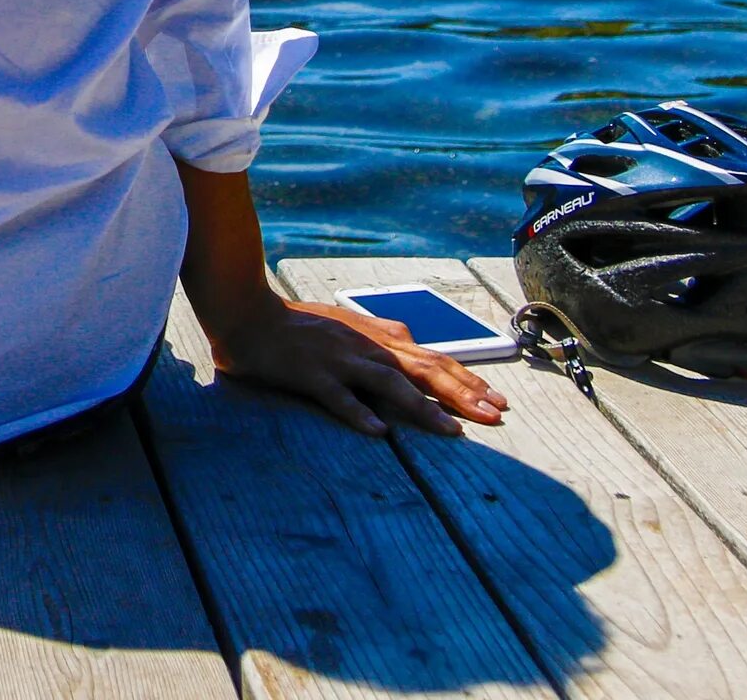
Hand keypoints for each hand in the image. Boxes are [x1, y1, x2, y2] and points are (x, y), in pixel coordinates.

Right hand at [203, 292, 510, 436]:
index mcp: (378, 338)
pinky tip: (377, 431)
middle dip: (463, 394)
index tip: (497, 400)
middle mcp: (367, 346)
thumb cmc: (300, 325)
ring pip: (390, 384)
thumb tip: (411, 339)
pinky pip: (338, 396)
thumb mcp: (349, 325)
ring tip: (450, 430)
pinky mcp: (312, 373)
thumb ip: (381, 334)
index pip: (434, 359)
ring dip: (423, 407)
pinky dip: (359, 413)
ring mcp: (340, 359)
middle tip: (495, 416)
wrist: (249, 315)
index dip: (469, 380)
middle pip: (424, 370)